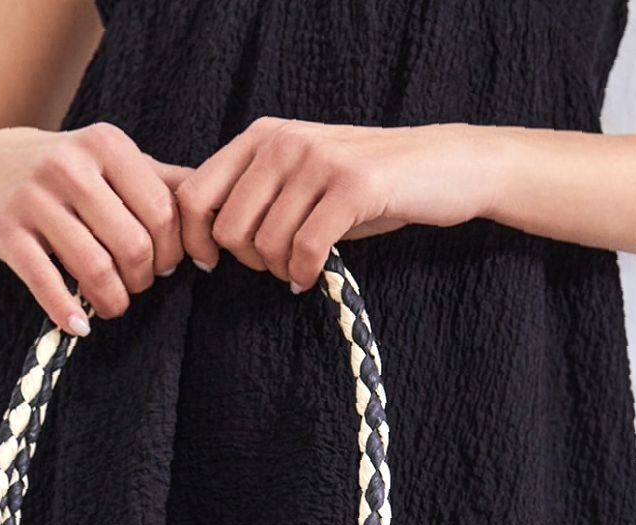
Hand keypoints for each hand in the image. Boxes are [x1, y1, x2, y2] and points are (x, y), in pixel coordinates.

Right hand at [0, 122, 191, 331]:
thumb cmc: (69, 174)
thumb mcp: (113, 164)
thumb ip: (165, 182)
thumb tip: (222, 214)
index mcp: (107, 145)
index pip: (163, 211)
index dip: (174, 251)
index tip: (168, 268)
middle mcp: (70, 165)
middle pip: (133, 244)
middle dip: (143, 279)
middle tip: (139, 287)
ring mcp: (34, 197)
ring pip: (95, 267)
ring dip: (113, 301)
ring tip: (114, 306)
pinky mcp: (6, 231)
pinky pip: (45, 282)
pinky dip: (68, 312)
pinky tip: (80, 326)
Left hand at [175, 117, 491, 287]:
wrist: (443, 167)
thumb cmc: (364, 185)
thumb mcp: (299, 179)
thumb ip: (254, 195)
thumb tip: (199, 236)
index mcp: (262, 135)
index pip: (193, 193)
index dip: (193, 239)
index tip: (211, 263)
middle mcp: (284, 140)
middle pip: (228, 228)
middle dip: (247, 262)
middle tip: (277, 265)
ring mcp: (319, 160)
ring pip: (267, 244)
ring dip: (282, 271)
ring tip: (302, 268)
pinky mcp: (354, 186)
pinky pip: (305, 249)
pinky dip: (305, 275)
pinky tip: (314, 277)